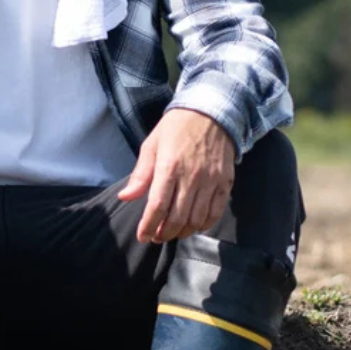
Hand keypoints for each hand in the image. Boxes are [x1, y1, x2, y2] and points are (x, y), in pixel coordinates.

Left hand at [118, 108, 235, 243]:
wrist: (211, 112)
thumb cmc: (176, 128)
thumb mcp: (151, 145)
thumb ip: (140, 174)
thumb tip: (125, 197)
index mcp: (169, 166)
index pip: (157, 205)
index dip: (148, 226)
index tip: (142, 237)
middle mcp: (192, 177)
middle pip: (177, 218)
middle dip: (164, 233)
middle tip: (156, 237)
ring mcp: (211, 181)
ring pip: (196, 219)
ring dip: (183, 232)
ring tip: (172, 232)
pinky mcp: (225, 182)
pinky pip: (215, 212)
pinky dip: (204, 224)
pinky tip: (194, 225)